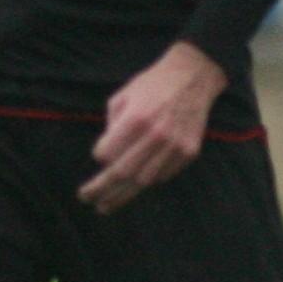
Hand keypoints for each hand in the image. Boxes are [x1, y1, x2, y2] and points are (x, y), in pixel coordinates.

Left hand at [78, 43, 227, 214]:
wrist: (193, 76)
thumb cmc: (153, 84)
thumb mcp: (123, 95)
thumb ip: (112, 125)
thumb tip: (106, 154)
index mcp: (136, 118)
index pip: (107, 152)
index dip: (99, 157)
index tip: (97, 158)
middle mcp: (156, 135)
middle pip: (122, 173)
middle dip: (102, 189)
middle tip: (88, 199)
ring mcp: (174, 146)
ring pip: (143, 181)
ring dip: (122, 195)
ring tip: (106, 204)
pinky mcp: (188, 152)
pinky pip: (162, 176)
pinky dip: (146, 181)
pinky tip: (135, 185)